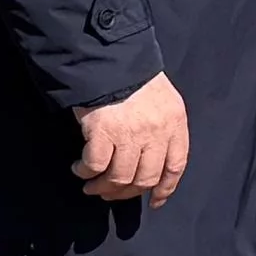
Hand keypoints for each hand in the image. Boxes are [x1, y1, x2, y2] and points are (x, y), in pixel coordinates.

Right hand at [74, 72, 191, 202]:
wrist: (107, 55)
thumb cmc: (132, 76)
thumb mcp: (160, 99)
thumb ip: (161, 127)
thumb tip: (150, 160)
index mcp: (174, 121)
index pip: (175, 165)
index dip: (165, 188)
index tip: (155, 200)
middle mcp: (156, 130)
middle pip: (146, 177)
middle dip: (127, 192)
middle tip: (111, 193)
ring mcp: (130, 132)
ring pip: (119, 177)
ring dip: (103, 187)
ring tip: (92, 186)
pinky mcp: (102, 131)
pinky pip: (95, 165)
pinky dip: (86, 172)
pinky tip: (80, 169)